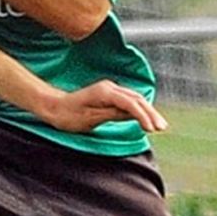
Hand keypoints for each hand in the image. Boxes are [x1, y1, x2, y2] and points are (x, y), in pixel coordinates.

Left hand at [40, 79, 168, 133]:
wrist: (54, 107)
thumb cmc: (68, 115)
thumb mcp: (90, 118)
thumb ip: (112, 114)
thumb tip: (131, 114)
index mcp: (105, 92)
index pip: (130, 103)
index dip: (143, 116)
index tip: (152, 129)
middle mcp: (110, 87)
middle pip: (137, 98)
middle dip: (151, 113)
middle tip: (162, 128)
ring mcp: (110, 89)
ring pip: (135, 99)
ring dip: (148, 111)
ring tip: (159, 126)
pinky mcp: (110, 95)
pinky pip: (129, 101)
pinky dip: (140, 110)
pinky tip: (147, 118)